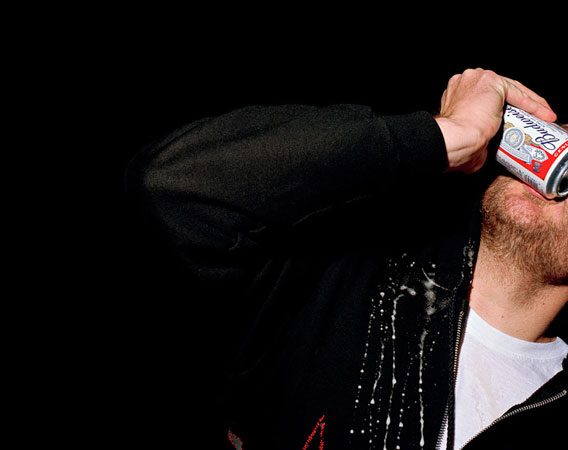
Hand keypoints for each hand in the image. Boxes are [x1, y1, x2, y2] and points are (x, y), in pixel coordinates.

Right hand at [434, 68, 556, 172]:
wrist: (454, 139)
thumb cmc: (455, 143)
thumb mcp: (466, 138)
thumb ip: (476, 139)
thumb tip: (483, 152)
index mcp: (454, 96)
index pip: (484, 98)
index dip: (501, 109)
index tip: (513, 121)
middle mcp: (463, 83)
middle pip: (499, 90)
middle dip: (518, 104)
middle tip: (531, 118)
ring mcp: (475, 78)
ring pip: (511, 89)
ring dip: (528, 103)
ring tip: (542, 115)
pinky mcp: (490, 81)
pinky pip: (517, 92)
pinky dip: (531, 104)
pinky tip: (542, 113)